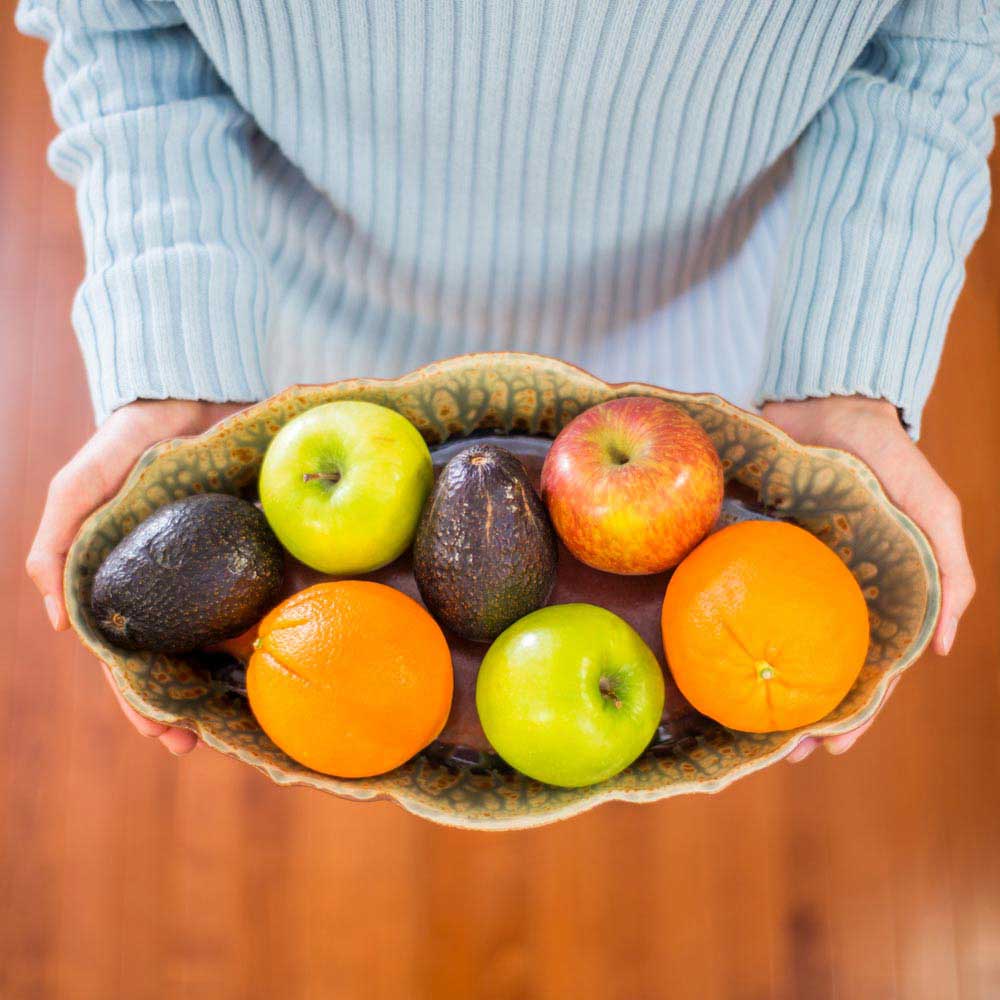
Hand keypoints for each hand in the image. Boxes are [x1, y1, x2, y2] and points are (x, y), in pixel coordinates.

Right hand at [26, 399, 248, 754]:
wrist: (190, 397)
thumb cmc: (129, 442)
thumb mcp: (82, 485)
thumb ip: (60, 540)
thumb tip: (57, 621)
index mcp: (124, 581)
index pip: (128, 654)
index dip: (140, 697)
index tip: (164, 735)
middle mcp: (167, 584)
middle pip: (171, 657)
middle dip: (180, 704)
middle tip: (196, 746)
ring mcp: (208, 571)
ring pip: (214, 637)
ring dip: (221, 681)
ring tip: (239, 722)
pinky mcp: (246, 549)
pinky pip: (254, 598)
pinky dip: (261, 630)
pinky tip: (276, 660)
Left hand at [761, 396, 974, 762]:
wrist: (828, 404)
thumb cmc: (888, 458)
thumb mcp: (933, 510)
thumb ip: (949, 572)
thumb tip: (943, 649)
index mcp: (875, 596)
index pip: (867, 669)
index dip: (854, 712)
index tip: (829, 747)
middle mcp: (828, 593)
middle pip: (816, 666)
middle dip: (802, 714)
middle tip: (777, 751)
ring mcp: (788, 575)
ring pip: (777, 640)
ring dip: (764, 684)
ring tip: (743, 722)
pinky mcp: (753, 549)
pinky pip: (741, 594)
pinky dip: (730, 627)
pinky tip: (710, 655)